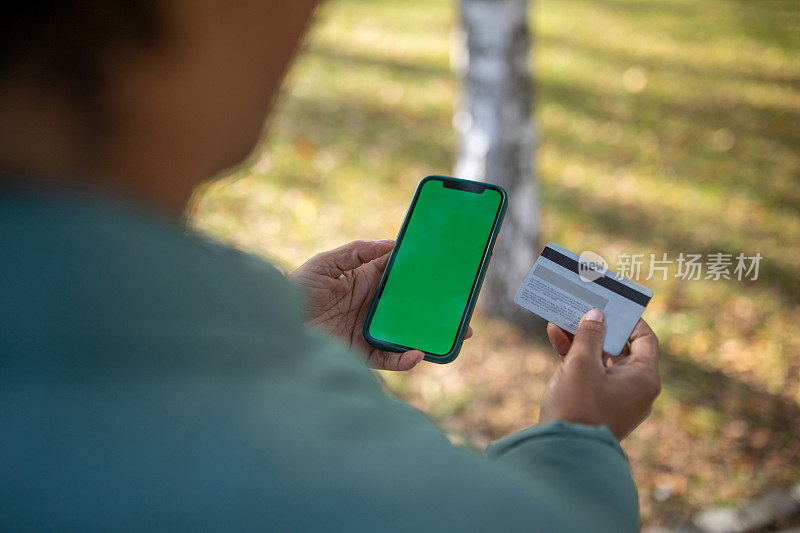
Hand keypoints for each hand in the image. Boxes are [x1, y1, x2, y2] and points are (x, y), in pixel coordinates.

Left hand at [290, 240, 472, 370]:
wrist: (275, 325)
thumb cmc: (297, 289)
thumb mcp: (326, 263)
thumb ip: (358, 252)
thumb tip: (392, 244)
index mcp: (366, 280)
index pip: (402, 273)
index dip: (424, 270)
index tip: (449, 267)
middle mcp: (373, 305)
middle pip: (413, 305)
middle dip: (439, 305)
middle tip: (466, 304)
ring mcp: (370, 330)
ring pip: (409, 332)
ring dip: (433, 333)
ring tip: (458, 332)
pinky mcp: (362, 353)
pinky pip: (391, 359)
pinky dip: (407, 358)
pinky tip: (419, 352)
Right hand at [538, 309, 660, 439]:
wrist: (563, 452)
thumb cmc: (578, 407)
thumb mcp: (581, 364)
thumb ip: (590, 334)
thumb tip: (597, 315)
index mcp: (644, 378)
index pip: (644, 338)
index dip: (628, 319)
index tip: (610, 303)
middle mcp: (636, 388)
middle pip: (621, 348)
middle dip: (598, 327)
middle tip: (582, 307)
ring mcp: (617, 398)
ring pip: (602, 360)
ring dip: (582, 340)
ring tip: (562, 319)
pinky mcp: (598, 405)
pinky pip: (591, 374)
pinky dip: (576, 358)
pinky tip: (556, 338)